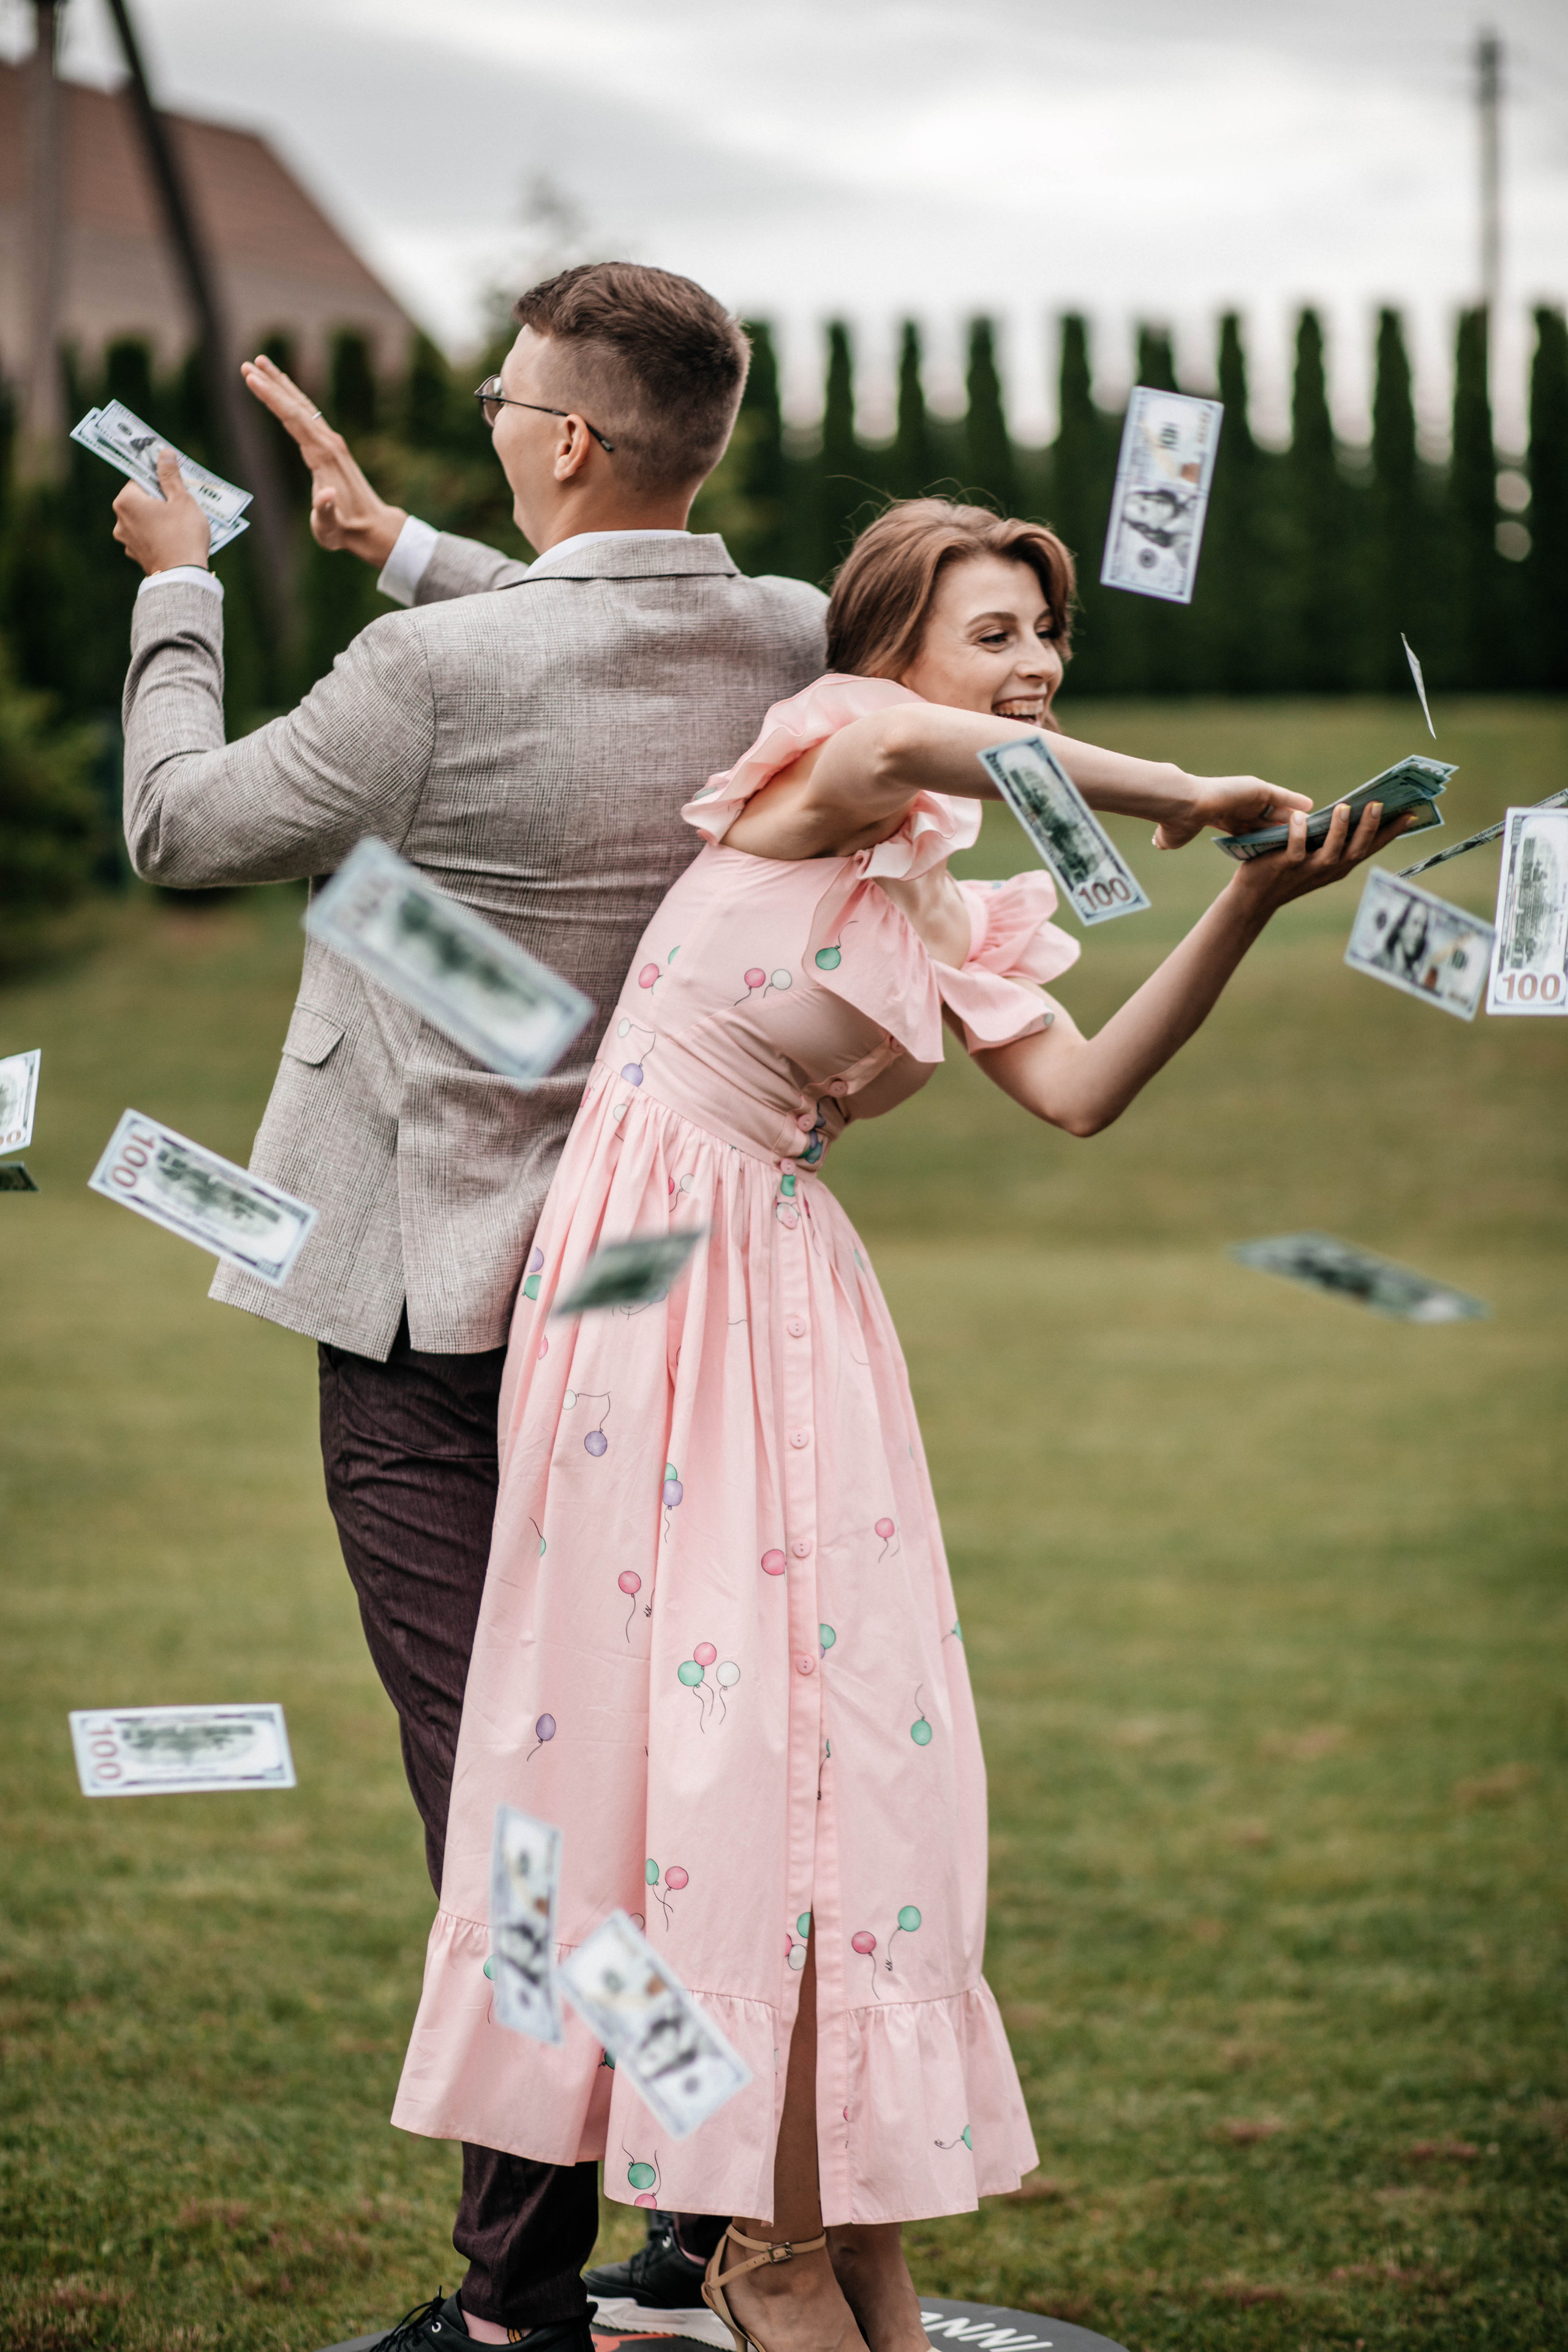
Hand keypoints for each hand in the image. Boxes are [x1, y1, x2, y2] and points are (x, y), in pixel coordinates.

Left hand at [112, 448, 211, 572]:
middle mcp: (119, 520)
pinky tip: (175, 539)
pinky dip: (158, 535)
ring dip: (159, 518)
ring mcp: (126, 540)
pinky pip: (147, 537)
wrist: (182, 577)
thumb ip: (170, 475)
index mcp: (126, 501)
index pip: (140, 479)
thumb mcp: (181, 499)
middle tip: (182, 503)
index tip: (173, 482)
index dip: (159, 478)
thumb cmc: (183, 534)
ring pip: (144, 519)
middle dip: (160, 499)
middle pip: (141, 499)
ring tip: (181, 524)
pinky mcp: (135, 555)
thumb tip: (163, 453)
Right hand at [240, 353, 405, 565]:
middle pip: (296, 405)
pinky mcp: (331, 446)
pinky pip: (309, 415)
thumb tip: (326, 494)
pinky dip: (293, 399)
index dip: (271, 397)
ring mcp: (332, 441)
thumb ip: (326, 511)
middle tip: (247, 364)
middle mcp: (328, 442)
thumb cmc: (346, 531)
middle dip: (271, 383)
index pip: (292, 418)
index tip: (251, 379)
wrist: (372, 527)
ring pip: (303, 406)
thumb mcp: (331, 528)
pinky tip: (284, 390)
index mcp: (323, 456)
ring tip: (261, 364)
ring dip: (281, 385)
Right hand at [1154, 774, 1313, 850]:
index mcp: (1224, 819)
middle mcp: (1239, 807)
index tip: (1273, 847)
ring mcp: (1249, 797)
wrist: (1180, 806)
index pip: (1248, 831)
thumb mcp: (1174, 835)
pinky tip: (1311, 807)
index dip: (1262, 838)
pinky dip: (1296, 801)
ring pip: (1278, 809)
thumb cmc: (1175, 822)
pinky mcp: (1256, 789)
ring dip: (1295, 816)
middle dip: (1284, 828)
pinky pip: (1282, 797)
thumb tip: (1157, 843)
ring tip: (1312, 824)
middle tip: (1302, 838)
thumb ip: (1170, 839)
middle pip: (1267, 821)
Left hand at [1230, 799, 1415, 915]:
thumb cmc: (1288, 869)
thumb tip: (1352, 809)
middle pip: (1357, 849)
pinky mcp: (1286, 866)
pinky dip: (1298, 833)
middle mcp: (1330, 869)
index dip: (1391, 832)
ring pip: (1331, 851)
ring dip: (1339, 830)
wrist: (1256, 896)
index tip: (1411, 814)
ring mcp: (1309, 869)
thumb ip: (1333, 838)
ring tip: (1345, 808)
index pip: (1371, 846)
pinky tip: (1300, 817)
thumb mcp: (1317, 855)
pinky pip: (1295, 849)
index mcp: (1341, 864)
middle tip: (1379, 804)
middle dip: (1370, 828)